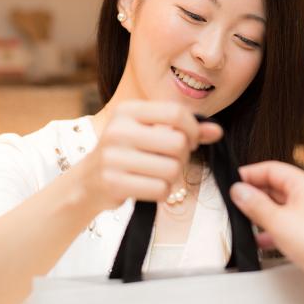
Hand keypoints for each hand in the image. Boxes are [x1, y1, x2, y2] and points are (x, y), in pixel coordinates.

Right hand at [74, 101, 222, 213]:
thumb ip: (184, 130)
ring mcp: (114, 157)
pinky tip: (149, 187)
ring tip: (159, 175)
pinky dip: (162, 192)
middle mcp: (119, 130)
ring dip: (173, 177)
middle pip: (178, 143)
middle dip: (183, 157)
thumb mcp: (148, 133)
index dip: (193, 129)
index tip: (191, 141)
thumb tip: (217, 132)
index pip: (176, 113)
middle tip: (173, 161)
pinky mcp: (114, 182)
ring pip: (172, 169)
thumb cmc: (125, 154)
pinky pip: (160, 190)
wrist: (87, 182)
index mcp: (128, 111)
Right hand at [231, 161, 303, 300]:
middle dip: (256, 195)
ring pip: (282, 207)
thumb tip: (239, 190)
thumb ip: (255, 204)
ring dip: (263, 214)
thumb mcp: (277, 221)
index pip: (273, 169)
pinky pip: (288, 225)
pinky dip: (273, 230)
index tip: (234, 181)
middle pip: (277, 187)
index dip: (251, 173)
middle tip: (235, 202)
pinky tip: (261, 241)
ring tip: (244, 221)